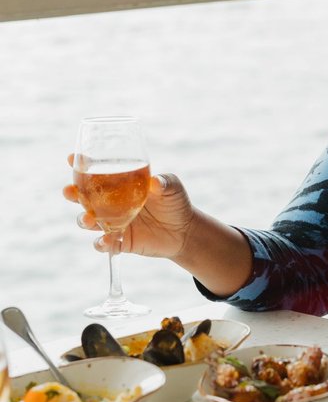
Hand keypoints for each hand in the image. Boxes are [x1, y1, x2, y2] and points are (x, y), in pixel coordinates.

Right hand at [64, 160, 194, 261]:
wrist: (185, 232)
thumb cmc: (175, 203)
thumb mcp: (172, 187)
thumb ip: (165, 182)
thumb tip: (155, 182)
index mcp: (120, 185)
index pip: (96, 173)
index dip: (81, 165)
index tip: (70, 158)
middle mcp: (112, 203)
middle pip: (83, 197)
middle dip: (72, 194)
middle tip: (69, 191)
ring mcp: (113, 223)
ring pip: (89, 221)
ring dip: (83, 219)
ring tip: (88, 218)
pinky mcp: (120, 241)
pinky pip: (104, 244)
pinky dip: (102, 243)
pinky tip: (106, 241)